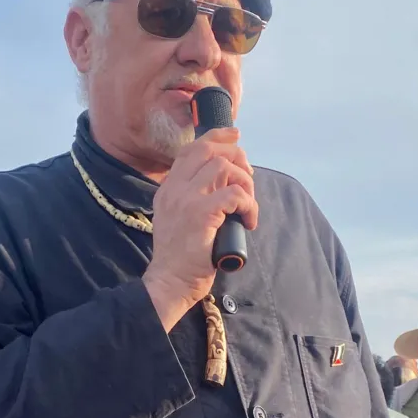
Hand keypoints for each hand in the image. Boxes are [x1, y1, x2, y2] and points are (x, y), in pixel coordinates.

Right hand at [144, 128, 257, 331]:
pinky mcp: (202, 213)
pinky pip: (234, 194)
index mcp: (168, 189)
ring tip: (248, 205)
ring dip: (245, 183)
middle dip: (236, 156)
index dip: (216, 137)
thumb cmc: (180, 258)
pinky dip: (248, 204)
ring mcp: (186, 199)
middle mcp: (174, 189)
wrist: (169, 281)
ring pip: (224, 167)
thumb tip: (223, 185)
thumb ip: (191, 199)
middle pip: (209, 150)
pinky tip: (248, 220)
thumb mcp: (178, 220)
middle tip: (248, 178)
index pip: (191, 149)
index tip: (235, 136)